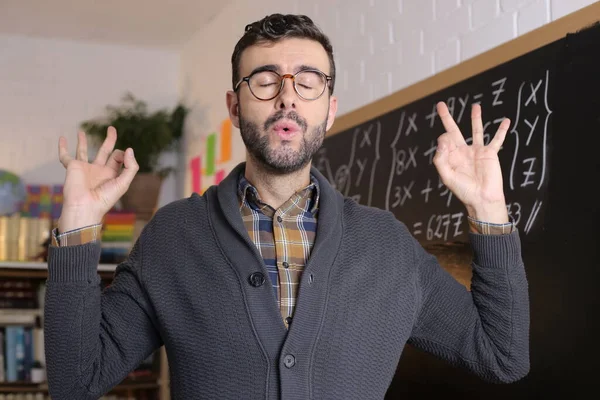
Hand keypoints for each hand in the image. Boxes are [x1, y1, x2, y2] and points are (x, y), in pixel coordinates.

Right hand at [57, 127, 138, 231]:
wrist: (84, 207)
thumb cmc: (105, 198)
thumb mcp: (123, 183)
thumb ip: (130, 167)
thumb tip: (129, 149)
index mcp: (111, 174)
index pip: (118, 158)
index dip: (122, 154)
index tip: (122, 156)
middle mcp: (98, 170)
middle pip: (105, 151)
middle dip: (109, 140)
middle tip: (111, 128)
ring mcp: (85, 168)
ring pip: (84, 152)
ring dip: (83, 142)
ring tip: (81, 131)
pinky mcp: (72, 167)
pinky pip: (65, 156)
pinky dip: (62, 148)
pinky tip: (61, 138)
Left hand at [433, 102, 509, 223]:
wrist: (482, 198)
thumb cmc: (463, 190)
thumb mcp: (446, 176)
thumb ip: (441, 158)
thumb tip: (443, 139)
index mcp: (451, 156)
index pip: (444, 140)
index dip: (444, 139)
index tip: (448, 145)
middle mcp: (463, 151)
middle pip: (454, 130)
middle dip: (447, 118)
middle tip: (441, 105)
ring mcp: (477, 151)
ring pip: (476, 130)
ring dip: (475, 118)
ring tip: (475, 106)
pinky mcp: (490, 153)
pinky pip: (497, 139)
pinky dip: (501, 130)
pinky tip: (506, 121)